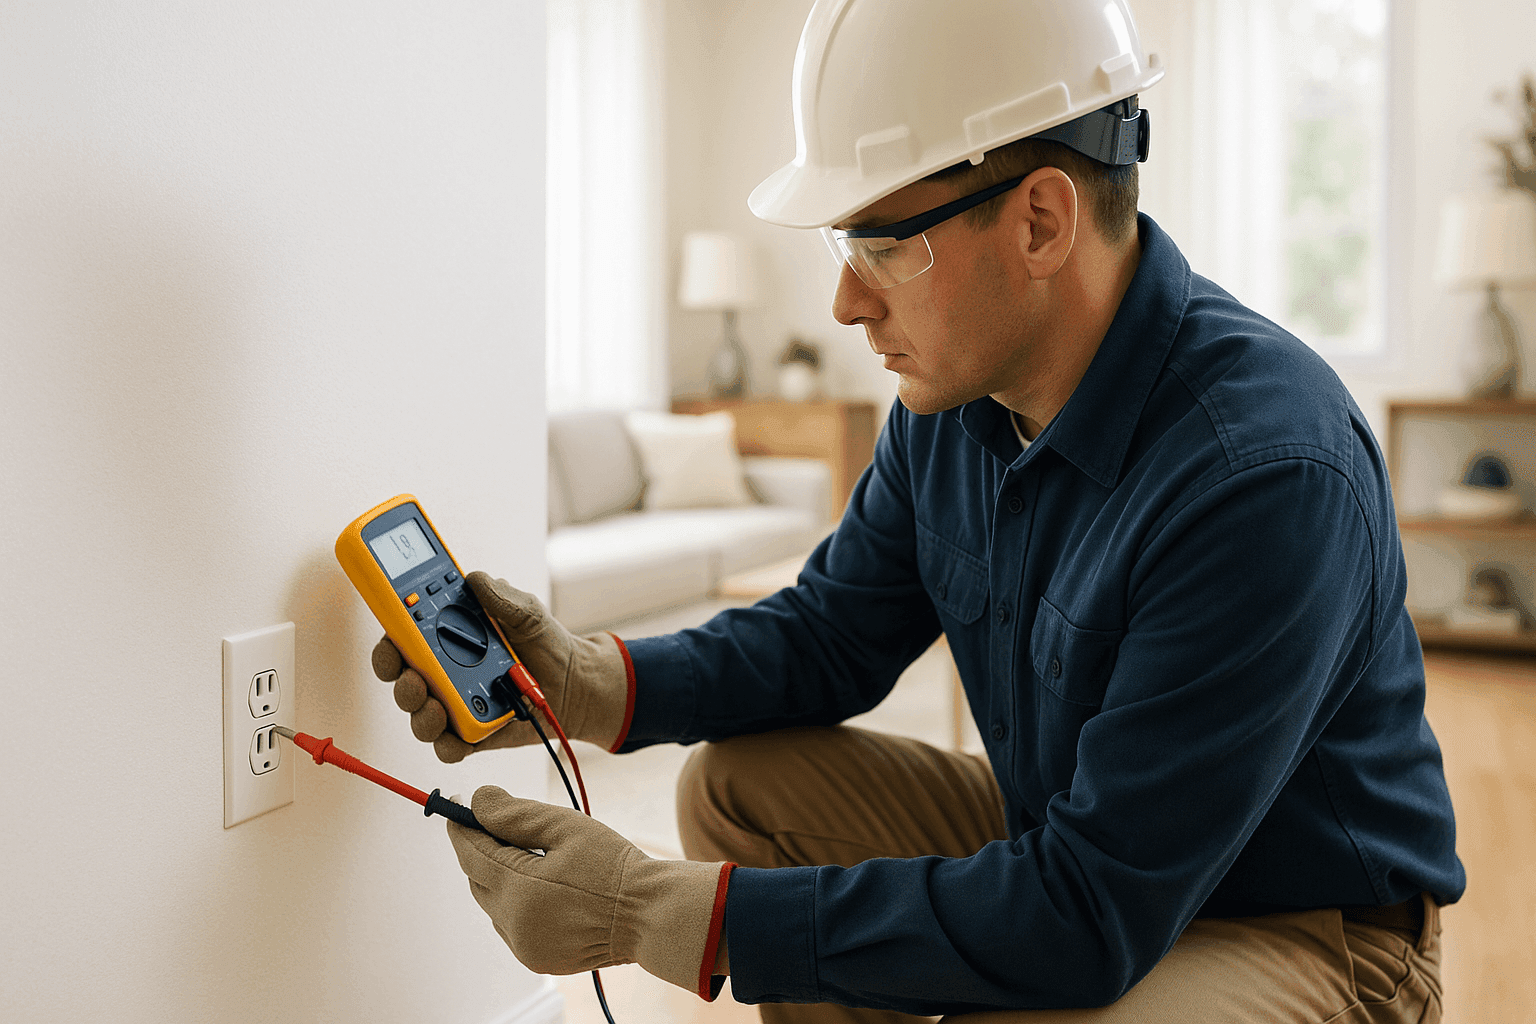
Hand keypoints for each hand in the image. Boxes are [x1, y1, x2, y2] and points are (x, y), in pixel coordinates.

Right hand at [372, 572, 631, 762]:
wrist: (576, 680)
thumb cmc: (544, 641)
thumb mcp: (527, 611)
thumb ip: (502, 597)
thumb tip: (475, 579)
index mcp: (445, 637)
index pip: (403, 636)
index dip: (389, 634)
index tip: (392, 629)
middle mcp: (441, 672)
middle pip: (400, 676)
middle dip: (396, 675)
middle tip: (410, 674)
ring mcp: (453, 704)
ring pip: (418, 713)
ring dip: (419, 711)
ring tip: (436, 706)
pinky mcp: (470, 735)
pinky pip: (448, 746)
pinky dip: (447, 743)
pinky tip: (455, 735)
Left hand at [447, 786, 732, 995]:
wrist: (649, 914)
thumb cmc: (614, 866)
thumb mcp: (566, 827)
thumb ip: (516, 815)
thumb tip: (476, 800)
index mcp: (520, 889)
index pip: (471, 852)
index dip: (461, 825)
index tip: (456, 803)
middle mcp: (515, 924)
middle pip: (476, 879)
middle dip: (481, 850)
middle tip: (499, 824)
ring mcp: (525, 947)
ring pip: (493, 903)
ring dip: (500, 878)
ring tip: (534, 856)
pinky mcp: (537, 959)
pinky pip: (511, 924)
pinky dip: (516, 903)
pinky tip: (545, 887)